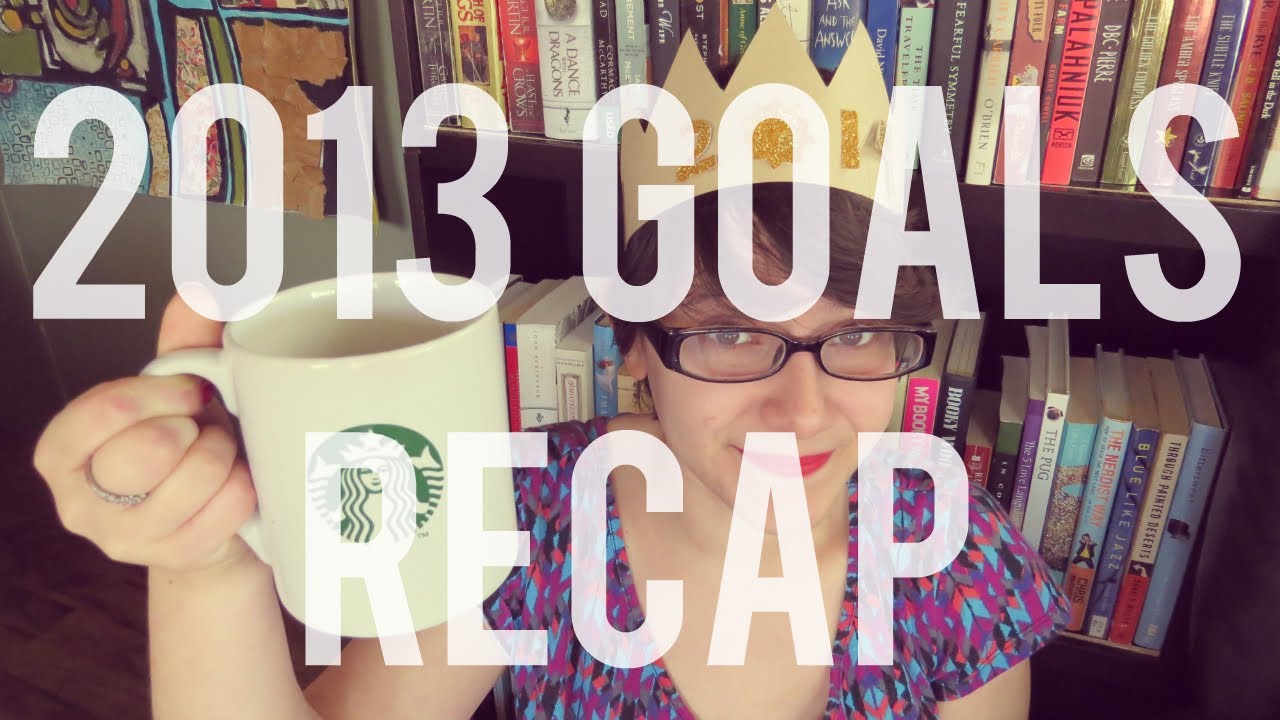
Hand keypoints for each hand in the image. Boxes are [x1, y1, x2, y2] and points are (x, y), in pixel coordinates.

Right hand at [32, 293, 258, 573]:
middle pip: (149, 449)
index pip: (104, 410)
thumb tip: (198, 294)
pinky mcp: (176, 559)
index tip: (188, 391)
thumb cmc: (191, 450)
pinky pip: (230, 504)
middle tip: (203, 432)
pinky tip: (238, 486)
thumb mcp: (177, 396)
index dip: (159, 394)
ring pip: (197, 475)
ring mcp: (127, 540)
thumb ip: (181, 344)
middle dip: (195, 429)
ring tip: (221, 457)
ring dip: (225, 455)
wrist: (218, 526)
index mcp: (64, 452)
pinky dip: (247, 486)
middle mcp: (81, 503)